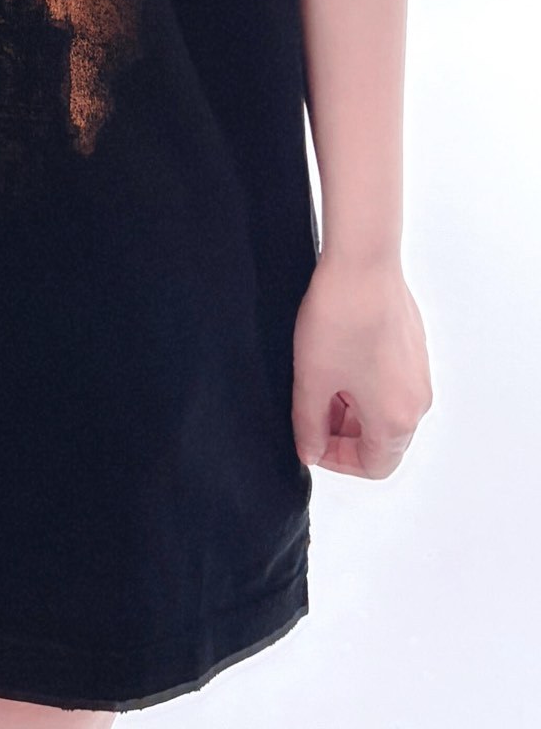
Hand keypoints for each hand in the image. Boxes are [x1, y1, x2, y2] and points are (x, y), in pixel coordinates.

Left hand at [292, 250, 433, 478]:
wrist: (363, 262)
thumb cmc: (340, 320)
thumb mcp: (311, 381)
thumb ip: (309, 426)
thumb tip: (310, 451)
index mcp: (396, 420)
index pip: (374, 465)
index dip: (337, 459)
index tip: (311, 439)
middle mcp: (417, 400)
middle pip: (383, 439)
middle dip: (345, 432)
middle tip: (311, 408)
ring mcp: (420, 371)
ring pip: (387, 408)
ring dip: (354, 406)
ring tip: (320, 378)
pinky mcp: (415, 345)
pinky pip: (392, 380)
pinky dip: (366, 381)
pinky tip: (338, 354)